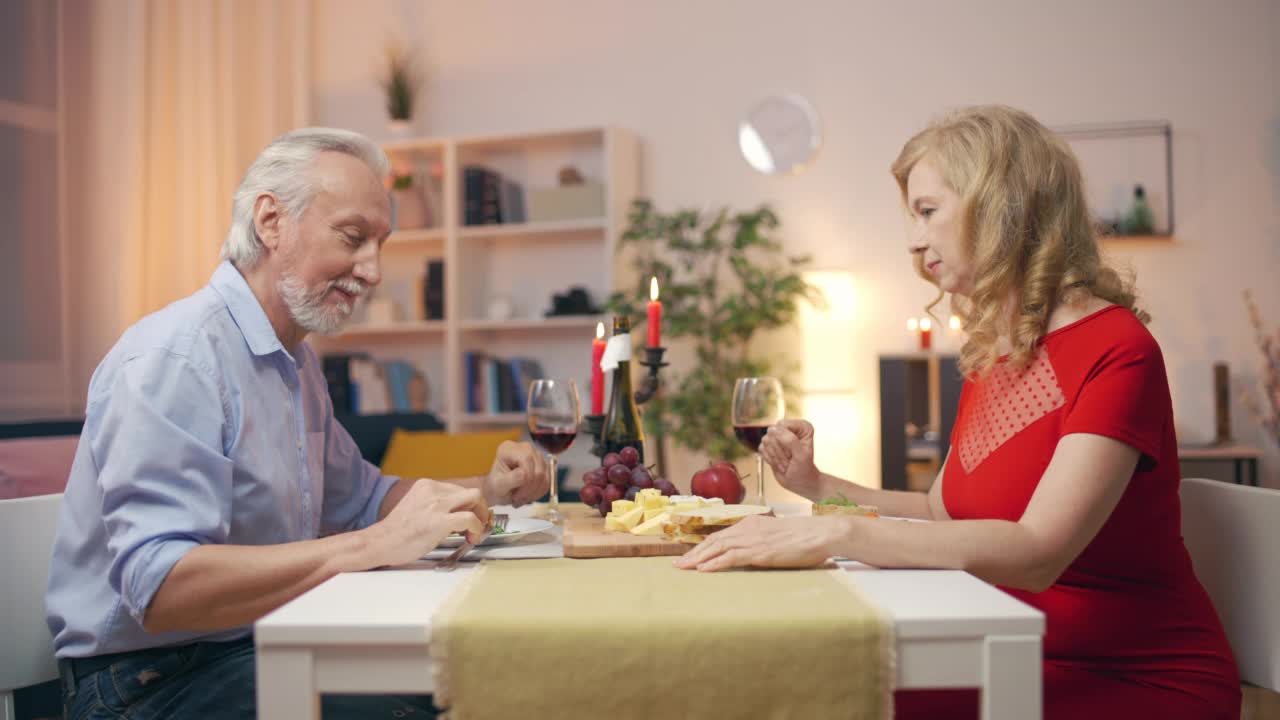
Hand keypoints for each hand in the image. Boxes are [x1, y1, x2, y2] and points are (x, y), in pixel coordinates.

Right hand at [367, 480, 488, 566]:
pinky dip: (477, 527)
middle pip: (471, 492)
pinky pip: (470, 518)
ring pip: (475, 498)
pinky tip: (471, 537)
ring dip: (481, 516)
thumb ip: (436, 506)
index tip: (472, 517)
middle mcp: (433, 490)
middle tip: (479, 524)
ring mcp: (436, 505)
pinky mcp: (439, 521)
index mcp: (427, 486)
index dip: (470, 505)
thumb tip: (459, 514)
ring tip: (475, 532)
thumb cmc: (397, 532)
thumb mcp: (417, 507)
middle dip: (480, 509)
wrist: (380, 543)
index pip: (459, 490)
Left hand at [483, 440, 549, 506]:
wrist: (499, 491)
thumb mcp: (498, 486)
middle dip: (529, 489)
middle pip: (538, 469)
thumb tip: (524, 474)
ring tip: (521, 498)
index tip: (515, 495)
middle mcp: (524, 448)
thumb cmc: (495, 487)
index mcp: (509, 449)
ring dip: (534, 492)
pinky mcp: (543, 465)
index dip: (526, 480)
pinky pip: (548, 481)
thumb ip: (510, 479)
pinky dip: (538, 492)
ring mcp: (535, 456)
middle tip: (518, 499)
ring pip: (544, 476)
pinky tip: (527, 496)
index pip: (527, 459)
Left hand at [672, 515, 846, 571]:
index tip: (690, 556)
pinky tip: (703, 569)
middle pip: (713, 541)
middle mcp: (747, 529)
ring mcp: (753, 540)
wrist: (821, 533)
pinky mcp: (759, 552)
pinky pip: (731, 557)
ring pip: (717, 548)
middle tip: (678, 565)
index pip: (720, 536)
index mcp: (751, 524)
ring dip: (698, 559)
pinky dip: (714, 563)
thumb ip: (761, 541)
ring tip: (683, 568)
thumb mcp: (776, 536)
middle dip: (694, 553)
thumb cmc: (804, 537)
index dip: (702, 546)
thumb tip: (752, 552)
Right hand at [759, 419, 821, 498]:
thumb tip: (774, 429)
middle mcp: (789, 429)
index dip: (785, 440)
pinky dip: (769, 459)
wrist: (799, 482)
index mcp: (802, 427)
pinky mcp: (769, 445)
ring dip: (775, 456)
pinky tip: (779, 463)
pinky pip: (761, 448)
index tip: (793, 452)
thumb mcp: (801, 455)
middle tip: (790, 459)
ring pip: (766, 440)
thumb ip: (790, 440)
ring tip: (785, 462)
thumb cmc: (804, 469)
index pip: (783, 425)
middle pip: (773, 432)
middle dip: (780, 450)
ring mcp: (778, 437)